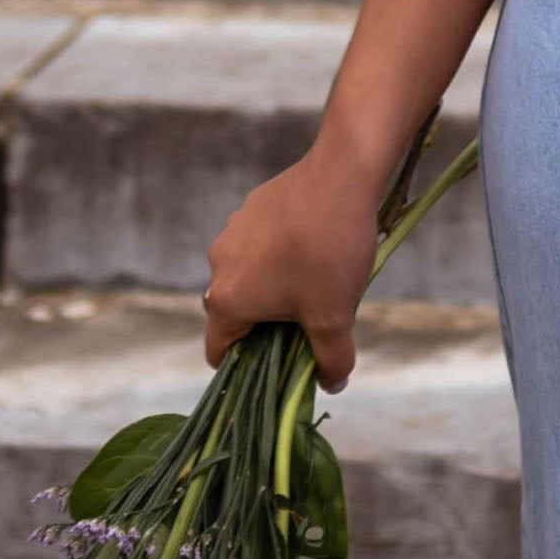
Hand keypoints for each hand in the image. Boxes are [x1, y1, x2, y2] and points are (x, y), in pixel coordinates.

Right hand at [202, 142, 385, 386]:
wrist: (341, 174)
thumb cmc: (330, 251)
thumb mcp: (335, 316)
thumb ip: (332, 359)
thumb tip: (332, 384)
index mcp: (227, 300)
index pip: (218, 350)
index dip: (245, 367)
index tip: (277, 365)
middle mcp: (218, 266)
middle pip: (235, 313)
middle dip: (267, 326)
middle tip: (309, 322)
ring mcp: (232, 232)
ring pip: (248, 276)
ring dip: (275, 287)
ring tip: (318, 279)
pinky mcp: (250, 207)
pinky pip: (260, 245)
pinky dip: (280, 254)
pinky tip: (315, 246)